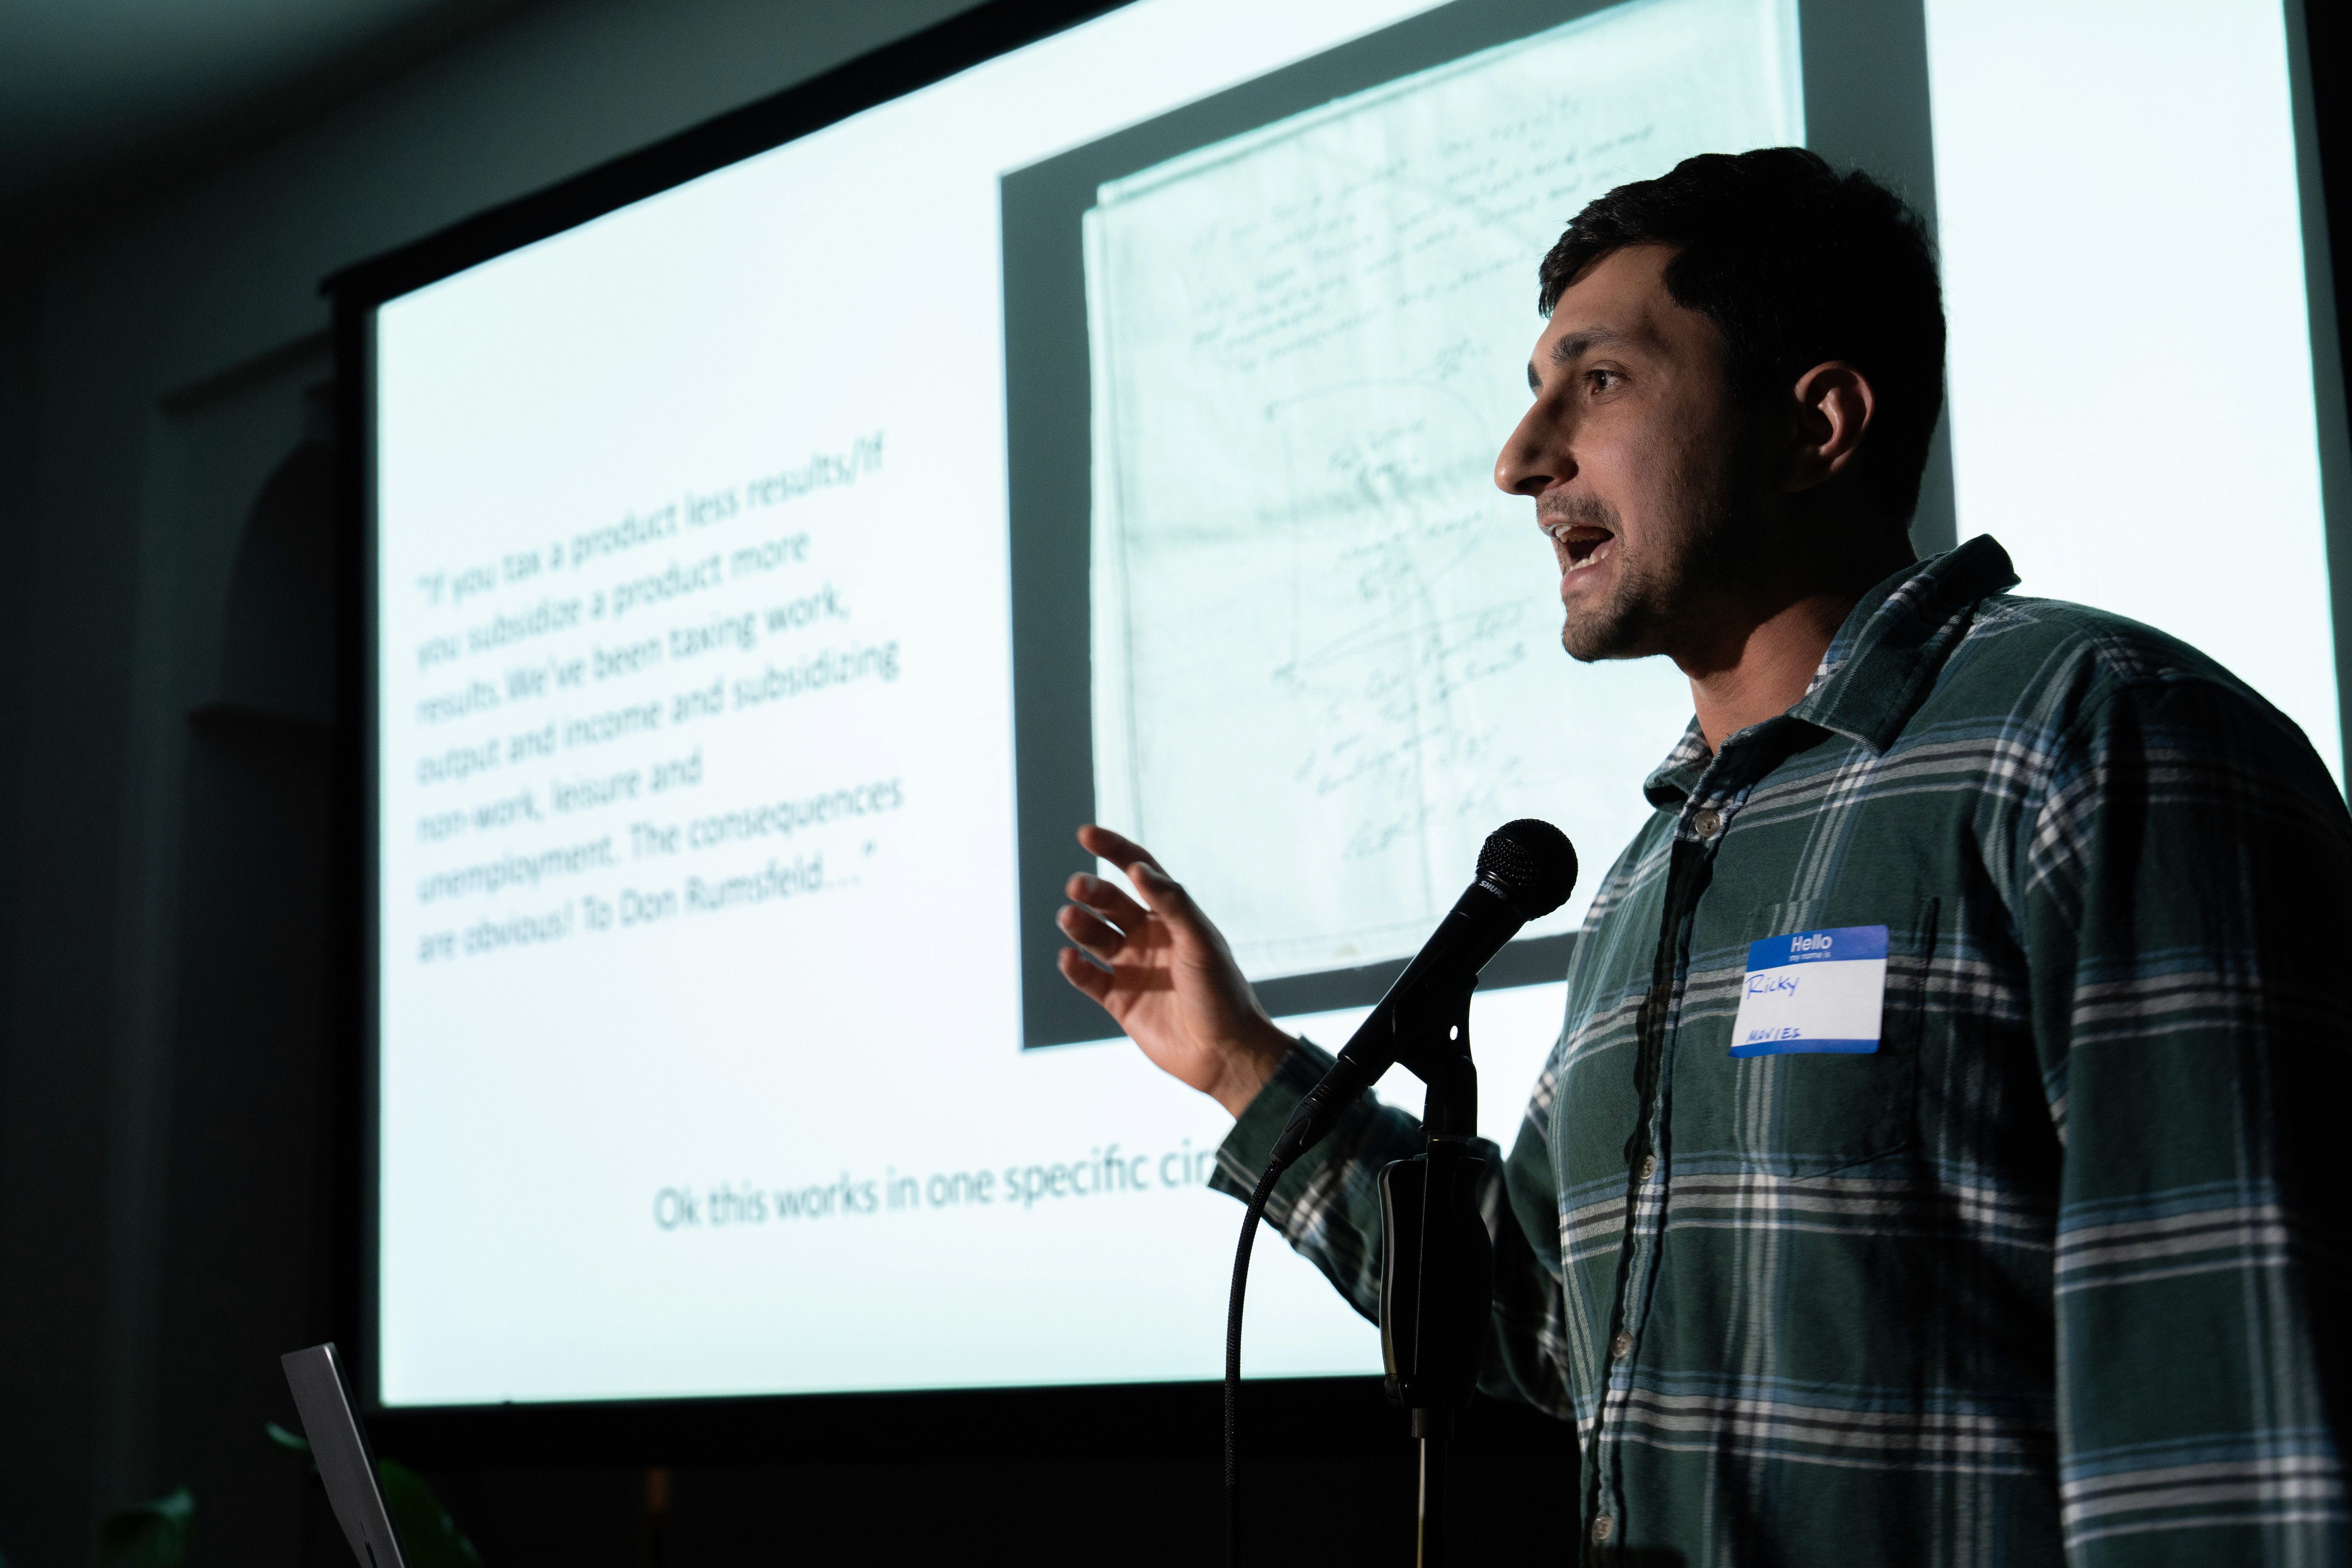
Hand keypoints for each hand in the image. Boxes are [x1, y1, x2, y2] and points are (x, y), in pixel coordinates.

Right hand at [1057, 825, 1290, 1116]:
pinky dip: (1073, 966)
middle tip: (1078, 887)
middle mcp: (1149, 937)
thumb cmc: (1222, 993)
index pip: (1139, 871)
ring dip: (1078, 924)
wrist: (1225, 1052)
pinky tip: (1068, 958)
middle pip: (1110, 902)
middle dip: (1091, 890)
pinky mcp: (1119, 1000)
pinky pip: (1087, 977)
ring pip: (1094, 936)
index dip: (1114, 850)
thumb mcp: (1201, 941)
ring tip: (1069, 918)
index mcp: (1172, 917)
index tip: (1086, 834)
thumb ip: (1172, 903)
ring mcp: (1132, 968)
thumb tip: (1139, 868)